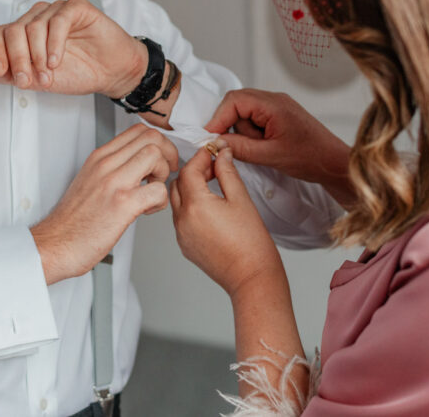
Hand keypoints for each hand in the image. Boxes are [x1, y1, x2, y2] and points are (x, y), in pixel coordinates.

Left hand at [0, 0, 145, 97]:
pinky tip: (57, 61)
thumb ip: (10, 72)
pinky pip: (58, 19)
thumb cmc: (78, 72)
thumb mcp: (37, 79)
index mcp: (25, 31)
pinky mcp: (77, 7)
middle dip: (17, 58)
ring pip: (34, 25)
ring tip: (49, 74)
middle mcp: (38, 16)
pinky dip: (54, 43)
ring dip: (38, 55)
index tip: (2, 73)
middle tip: (28, 80)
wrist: (111, 72)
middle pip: (14, 29)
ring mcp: (57, 9)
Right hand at [32, 124, 177, 283]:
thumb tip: (134, 165)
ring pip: (155, 155)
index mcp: (99, 158)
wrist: (56, 244)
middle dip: (167, 154)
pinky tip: (148, 210)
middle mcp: (106, 165)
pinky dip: (161, 200)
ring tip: (153, 190)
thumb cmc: (72, 220)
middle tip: (163, 173)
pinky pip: (158, 190)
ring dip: (164, 174)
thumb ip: (110, 168)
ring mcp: (114, 183)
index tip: (159, 159)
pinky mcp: (122, 205)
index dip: (158, 142)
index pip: (137, 130)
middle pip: (151, 137)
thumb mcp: (88, 181)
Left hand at [171, 144, 284, 296]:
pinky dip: (190, 207)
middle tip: (214, 168)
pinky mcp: (184, 245)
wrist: (252, 277)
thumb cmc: (251, 243)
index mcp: (196, 205)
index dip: (201, 157)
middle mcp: (182, 220)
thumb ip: (227, 172)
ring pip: (176, 200)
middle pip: (177, 183)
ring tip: (213, 187)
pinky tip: (210, 208)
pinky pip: (180, 218)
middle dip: (193, 171)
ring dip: (190, 189)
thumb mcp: (241, 199)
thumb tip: (221, 154)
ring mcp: (181, 234)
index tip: (213, 152)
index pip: (189, 170)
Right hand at [205, 89, 354, 207]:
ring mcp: (277, 106)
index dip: (218, 118)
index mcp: (273, 104)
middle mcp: (274, 99)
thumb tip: (216, 141)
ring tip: (261, 148)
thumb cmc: (310, 157)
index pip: (234, 101)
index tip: (210, 137)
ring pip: (245, 112)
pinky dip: (252, 132)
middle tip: (237, 145)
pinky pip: (255, 118)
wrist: (334, 163)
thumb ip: (240, 147)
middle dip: (232, 125)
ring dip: (244, 131)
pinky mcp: (279, 115)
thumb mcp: (270, 156)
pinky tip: (264, 146)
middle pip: (237, 103)